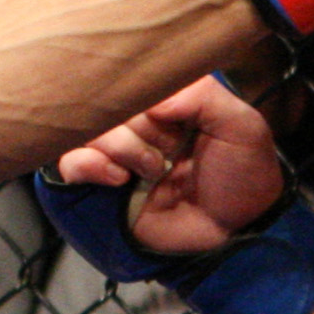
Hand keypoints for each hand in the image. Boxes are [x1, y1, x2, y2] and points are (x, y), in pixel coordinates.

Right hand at [51, 75, 283, 254]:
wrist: (237, 232)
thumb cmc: (243, 177)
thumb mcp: (241, 125)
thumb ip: (202, 95)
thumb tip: (151, 99)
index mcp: (168, 106)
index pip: (136, 81)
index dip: (146, 96)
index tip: (171, 118)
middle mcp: (140, 127)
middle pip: (109, 105)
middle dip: (137, 128)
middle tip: (168, 154)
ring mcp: (119, 156)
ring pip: (88, 131)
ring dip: (118, 146)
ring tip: (150, 171)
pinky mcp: (102, 186)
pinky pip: (71, 164)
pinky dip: (87, 165)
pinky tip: (117, 178)